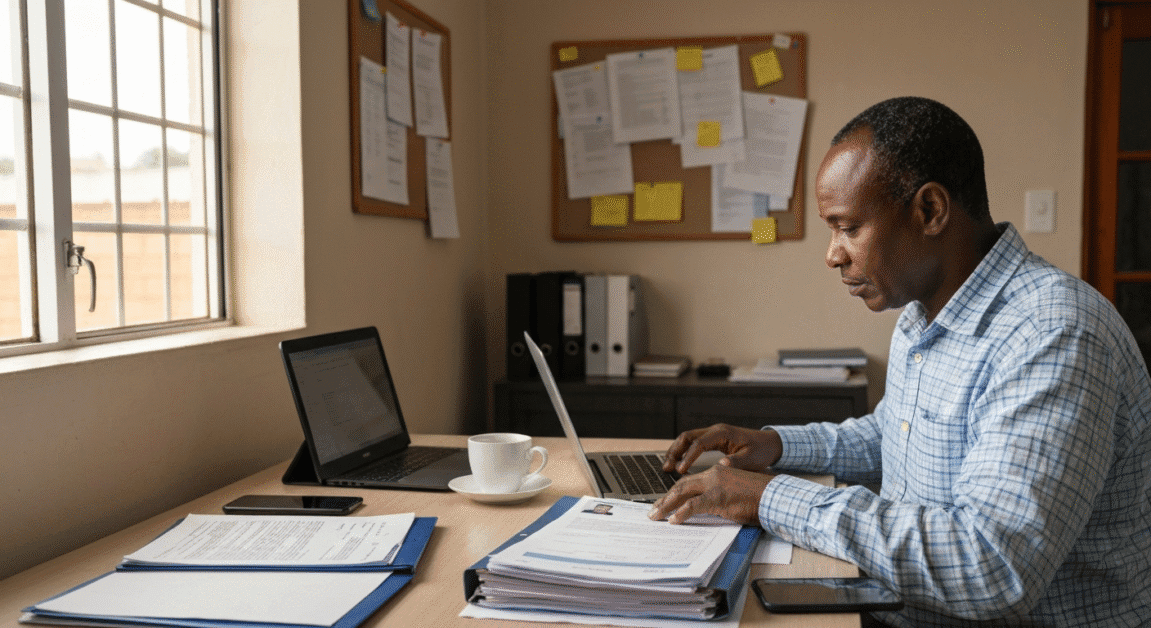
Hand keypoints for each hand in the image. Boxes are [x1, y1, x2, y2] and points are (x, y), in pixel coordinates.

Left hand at [648, 465, 774, 524]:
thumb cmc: (760, 497)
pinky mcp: (718, 497)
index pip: (690, 481)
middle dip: (665, 499)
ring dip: (666, 505)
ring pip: (682, 493)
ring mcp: (715, 485)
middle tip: (653, 510)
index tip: (665, 502)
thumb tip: (707, 508)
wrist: (776, 496)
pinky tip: (673, 521)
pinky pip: (693, 506)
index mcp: (718, 472)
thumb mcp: (735, 494)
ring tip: (655, 516)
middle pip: (681, 486)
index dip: (675, 492)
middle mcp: (713, 475)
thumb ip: (719, 496)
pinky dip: (681, 513)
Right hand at [662, 424, 782, 473]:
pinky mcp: (714, 440)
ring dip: (676, 451)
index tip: (681, 471)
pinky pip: (693, 443)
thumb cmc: (761, 451)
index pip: (699, 443)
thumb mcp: (751, 459)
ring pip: (687, 439)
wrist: (770, 444)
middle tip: (667, 468)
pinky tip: (679, 463)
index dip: (688, 457)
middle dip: (675, 451)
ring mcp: (713, 434)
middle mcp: (714, 431)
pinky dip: (684, 452)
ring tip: (668, 467)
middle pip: (687, 437)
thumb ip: (735, 462)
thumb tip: (720, 467)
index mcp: (722, 434)